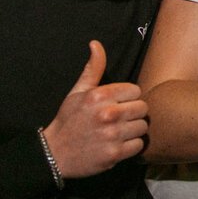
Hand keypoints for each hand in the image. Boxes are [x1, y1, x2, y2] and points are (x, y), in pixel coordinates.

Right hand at [43, 41, 149, 178]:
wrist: (55, 153)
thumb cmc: (69, 119)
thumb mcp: (77, 91)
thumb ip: (93, 68)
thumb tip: (96, 43)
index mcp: (99, 96)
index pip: (135, 91)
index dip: (127, 98)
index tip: (116, 104)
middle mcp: (107, 114)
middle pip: (142, 108)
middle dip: (133, 113)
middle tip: (119, 119)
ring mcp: (112, 135)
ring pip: (142, 127)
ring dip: (133, 130)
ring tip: (118, 131)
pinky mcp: (115, 154)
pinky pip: (139, 145)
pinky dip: (131, 146)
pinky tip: (117, 144)